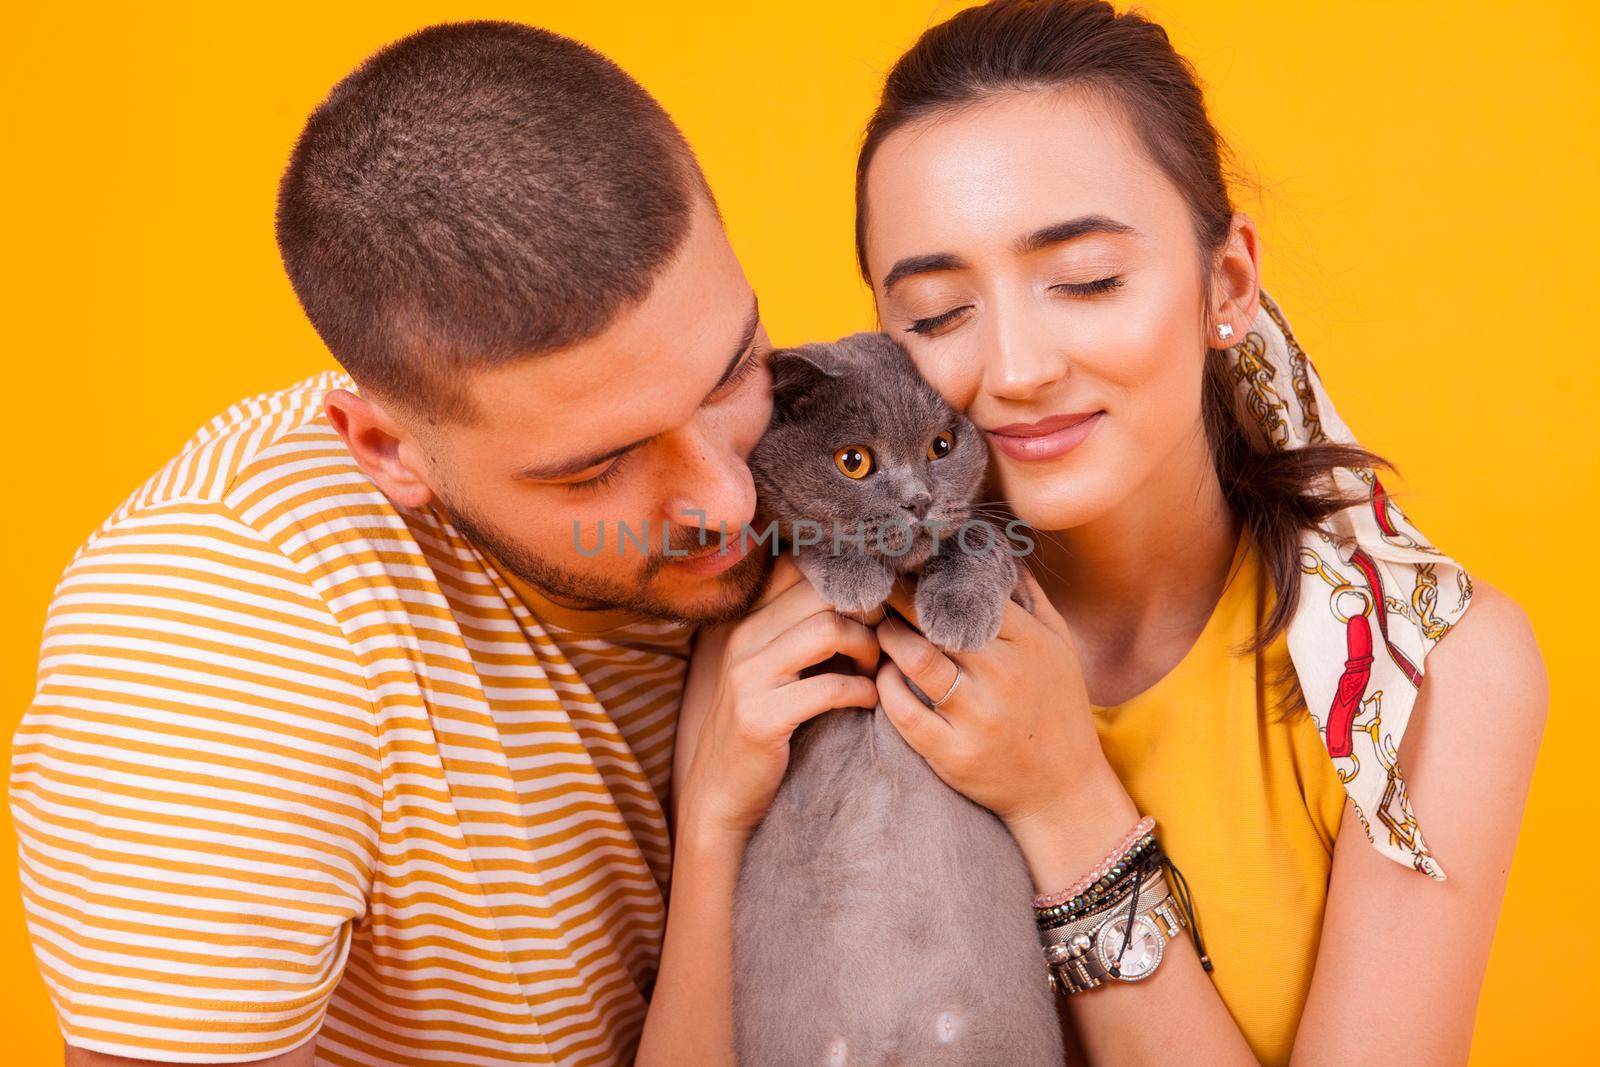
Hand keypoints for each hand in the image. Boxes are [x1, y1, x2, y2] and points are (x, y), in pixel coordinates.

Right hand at [677, 557, 880, 847]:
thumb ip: (798, 632)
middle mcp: (743, 641)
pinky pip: (830, 687)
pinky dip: (863, 691)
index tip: (873, 608)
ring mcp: (748, 679)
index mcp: (747, 623)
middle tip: (882, 642)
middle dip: (865, 613)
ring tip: (873, 671)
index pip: (801, 570)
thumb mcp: (770, 670)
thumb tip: (857, 596)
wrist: (720, 796)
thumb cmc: (760, 728)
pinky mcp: (762, 718)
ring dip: (867, 648)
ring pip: (828, 630)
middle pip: (821, 593)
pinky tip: (868, 701)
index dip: (848, 582)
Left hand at [874, 568, 1116, 830]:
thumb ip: (1032, 601)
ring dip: (887, 637)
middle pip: (935, 621)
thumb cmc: (1060, 712)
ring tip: (877, 627)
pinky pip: (904, 710)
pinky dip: (886, 686)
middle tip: (875, 587)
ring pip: (915, 659)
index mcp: (1029, 643)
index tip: (906, 564)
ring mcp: (978, 716)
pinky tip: (883, 674)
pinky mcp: (954, 753)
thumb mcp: (1060, 649)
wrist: (1064, 791)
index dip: (931, 576)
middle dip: (897, 599)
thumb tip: (1002, 556)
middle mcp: (1004, 675)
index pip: (969, 593)